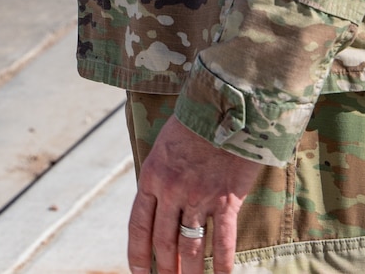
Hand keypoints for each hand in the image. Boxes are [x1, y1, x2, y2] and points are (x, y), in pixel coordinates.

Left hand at [128, 115, 262, 273]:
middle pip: (163, 242)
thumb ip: (160, 176)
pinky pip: (223, 241)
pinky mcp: (226, 200)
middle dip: (164, 268)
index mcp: (151, 177)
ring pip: (190, 248)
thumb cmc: (195, 122)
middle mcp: (171, 192)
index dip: (137, 254)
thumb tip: (159, 203)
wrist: (225, 106)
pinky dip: (222, 264)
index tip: (139, 272)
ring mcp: (199, 198)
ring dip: (188, 273)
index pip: (139, 226)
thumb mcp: (164, 146)